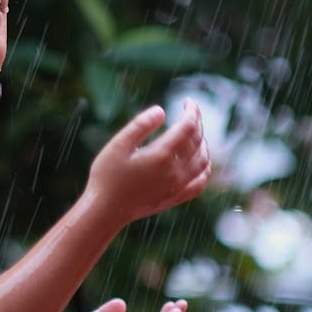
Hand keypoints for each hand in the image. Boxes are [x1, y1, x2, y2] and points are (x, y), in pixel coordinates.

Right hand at [88, 99, 210, 225]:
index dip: (192, 110)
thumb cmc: (107, 176)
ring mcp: (178, 186)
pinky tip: (202, 162)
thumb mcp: (118, 145)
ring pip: (203, 160)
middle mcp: (175, 171)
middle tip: (190, 112)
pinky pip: (200, 182)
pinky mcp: (175, 197)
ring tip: (194, 132)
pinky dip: (205, 168)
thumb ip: (140, 125)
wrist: (106, 210)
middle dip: (197, 122)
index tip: (188, 101)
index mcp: (162, 155)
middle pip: (198, 140)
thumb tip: (161, 110)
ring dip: (203, 143)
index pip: (188, 126)